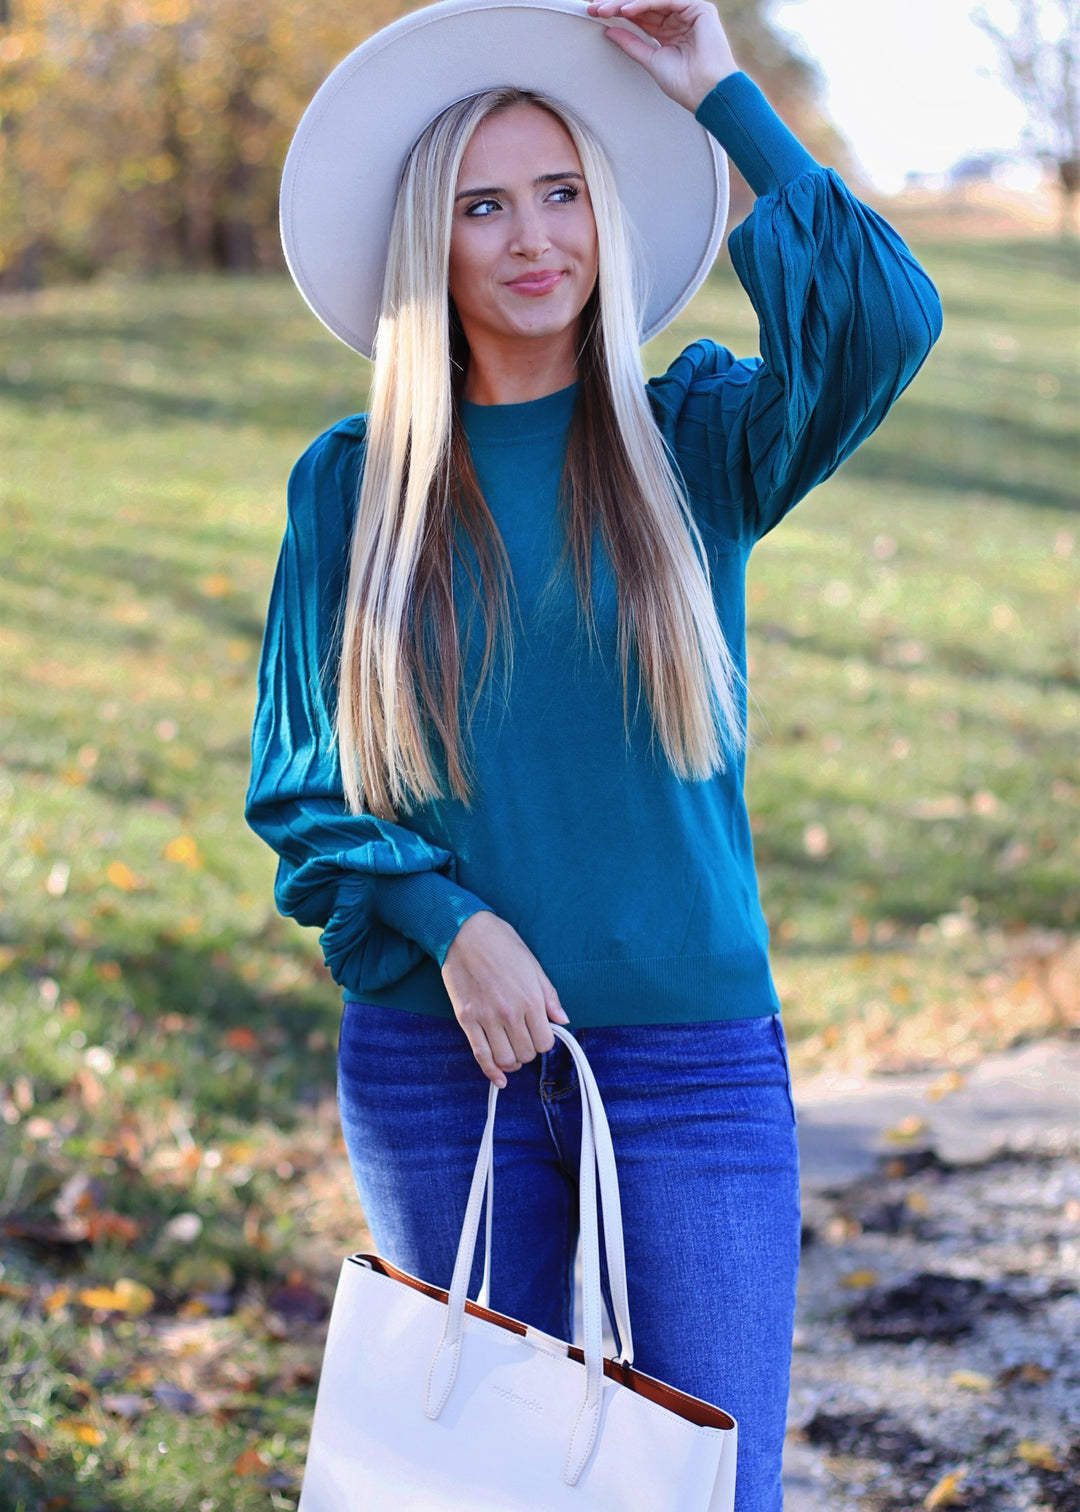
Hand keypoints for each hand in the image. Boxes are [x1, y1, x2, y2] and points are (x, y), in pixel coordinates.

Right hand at [441, 911, 568, 1086]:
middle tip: (523, 1039)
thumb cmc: (501, 943)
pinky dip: (491, 1071)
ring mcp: (486, 1017)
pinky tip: (499, 1079)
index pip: (545, 1042)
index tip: (538, 1033)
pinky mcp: (466, 1019)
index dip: (544, 1042)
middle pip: (526, 1054)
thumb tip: (562, 1020)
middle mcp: (510, 1013)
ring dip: (511, 1062)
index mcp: (531, 999)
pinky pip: (480, 1054)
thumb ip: (549, 997)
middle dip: (528, 1051)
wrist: (464, 932)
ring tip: (511, 1051)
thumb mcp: (533, 965)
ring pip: (505, 1059)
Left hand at [585, 0, 737, 113]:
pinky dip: (643, 4)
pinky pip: (665, 0)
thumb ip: (632, 44)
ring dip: (625, 3)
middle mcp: (679, 17)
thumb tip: (609, 31)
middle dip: (617, 5)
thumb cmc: (685, 84)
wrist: (708, 93)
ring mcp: (689, 10)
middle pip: (643, 4)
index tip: (594, 14)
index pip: (639, 16)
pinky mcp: (698, 7)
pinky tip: (625, 10)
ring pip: (652, 0)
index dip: (617, 13)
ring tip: (603, 9)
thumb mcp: (651, 60)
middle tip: (593, 7)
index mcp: (669, 31)